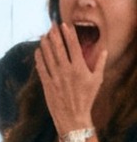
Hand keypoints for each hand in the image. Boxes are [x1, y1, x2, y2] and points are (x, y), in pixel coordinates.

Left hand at [36, 18, 102, 139]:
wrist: (73, 117)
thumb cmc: (87, 98)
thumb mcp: (97, 80)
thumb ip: (100, 63)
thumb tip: (104, 50)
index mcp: (79, 68)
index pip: (73, 46)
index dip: (68, 34)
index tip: (64, 25)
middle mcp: (66, 70)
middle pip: (58, 48)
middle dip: (54, 35)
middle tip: (51, 25)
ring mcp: (55, 77)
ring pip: (48, 56)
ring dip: (45, 44)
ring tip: (43, 35)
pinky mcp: (47, 84)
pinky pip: (41, 68)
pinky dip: (39, 58)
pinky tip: (37, 51)